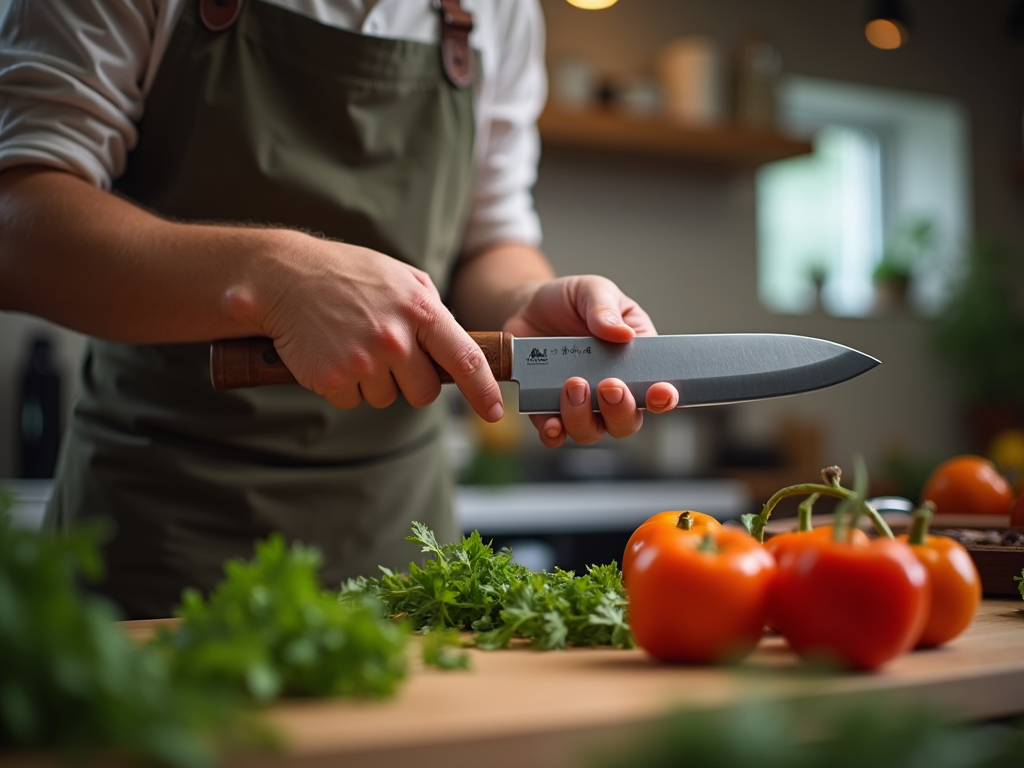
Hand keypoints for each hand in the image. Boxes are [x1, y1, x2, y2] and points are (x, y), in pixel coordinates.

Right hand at [250, 233, 504, 421]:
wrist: (283, 275)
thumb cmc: (347, 275)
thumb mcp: (401, 278)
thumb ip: (431, 311)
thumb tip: (455, 347)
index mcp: (420, 309)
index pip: (465, 359)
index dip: (483, 391)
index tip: (495, 411)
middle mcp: (396, 338)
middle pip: (423, 393)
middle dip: (410, 382)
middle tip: (386, 353)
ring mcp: (364, 360)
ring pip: (385, 398)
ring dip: (372, 380)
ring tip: (352, 342)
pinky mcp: (333, 379)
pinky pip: (352, 400)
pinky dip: (343, 384)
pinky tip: (331, 352)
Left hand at [501, 275, 678, 446]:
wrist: (529, 307)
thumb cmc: (571, 301)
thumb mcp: (593, 291)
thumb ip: (605, 308)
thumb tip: (622, 333)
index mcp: (634, 362)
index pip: (657, 390)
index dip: (663, 398)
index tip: (660, 393)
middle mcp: (610, 391)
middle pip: (626, 421)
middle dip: (620, 410)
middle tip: (609, 385)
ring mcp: (580, 404)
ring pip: (591, 430)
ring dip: (583, 417)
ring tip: (572, 385)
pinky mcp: (548, 408)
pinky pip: (555, 432)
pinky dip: (554, 432)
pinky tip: (551, 423)